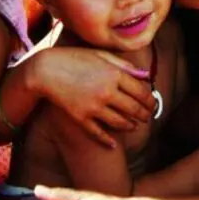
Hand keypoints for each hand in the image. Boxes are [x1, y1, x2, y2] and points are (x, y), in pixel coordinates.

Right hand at [33, 47, 156, 146]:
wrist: (46, 70)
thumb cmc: (75, 57)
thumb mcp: (101, 55)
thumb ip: (125, 65)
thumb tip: (146, 75)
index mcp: (114, 74)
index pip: (141, 91)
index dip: (150, 100)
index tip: (152, 103)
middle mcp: (107, 92)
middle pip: (134, 109)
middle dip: (144, 115)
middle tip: (147, 117)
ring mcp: (94, 106)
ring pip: (120, 122)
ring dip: (130, 126)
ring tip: (134, 126)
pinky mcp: (81, 117)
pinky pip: (98, 133)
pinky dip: (108, 140)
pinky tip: (114, 144)